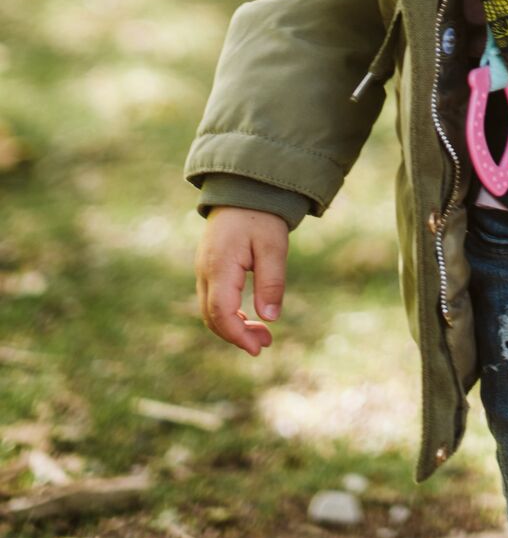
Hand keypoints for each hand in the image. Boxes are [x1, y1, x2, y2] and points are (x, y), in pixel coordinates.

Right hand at [195, 207, 289, 355]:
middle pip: (212, 316)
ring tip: (262, 334)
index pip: (221, 312)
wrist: (243, 190)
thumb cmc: (260, 216)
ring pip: (210, 310)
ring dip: (233, 326)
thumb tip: (270, 318)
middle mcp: (205, 271)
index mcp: (219, 266)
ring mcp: (203, 270)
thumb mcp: (273, 246)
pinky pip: (213, 299)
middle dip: (236, 335)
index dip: (237, 334)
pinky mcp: (209, 268)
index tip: (258, 347)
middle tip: (265, 343)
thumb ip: (271, 281)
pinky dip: (228, 314)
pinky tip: (249, 317)